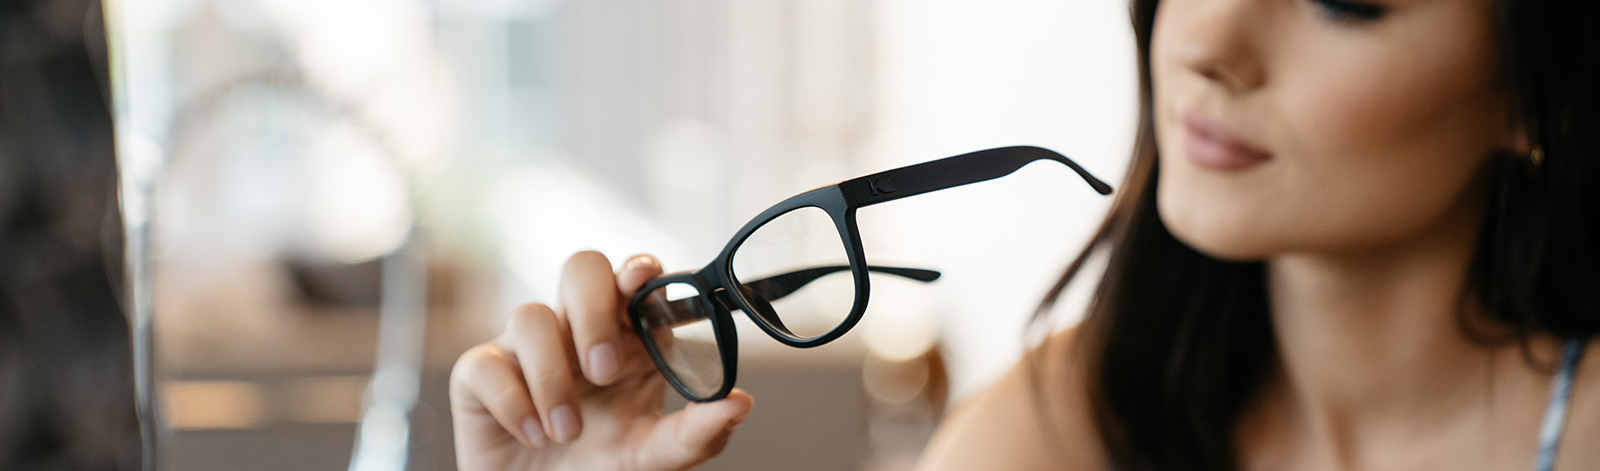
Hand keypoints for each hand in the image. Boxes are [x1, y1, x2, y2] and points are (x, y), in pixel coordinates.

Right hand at [450, 251, 753, 470]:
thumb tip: (739, 403)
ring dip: (553, 377)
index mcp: (627, 337)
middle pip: (581, 267)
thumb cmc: (601, 469)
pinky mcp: (480, 373)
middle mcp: (577, 330)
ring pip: (529, 316)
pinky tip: (533, 435)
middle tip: (604, 370)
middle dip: (593, 310)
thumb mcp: (653, 458)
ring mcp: (526, 348)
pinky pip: (486, 363)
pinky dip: (513, 401)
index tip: (641, 281)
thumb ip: (695, 434)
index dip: (637, 269)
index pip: (633, 278)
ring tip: (566, 431)